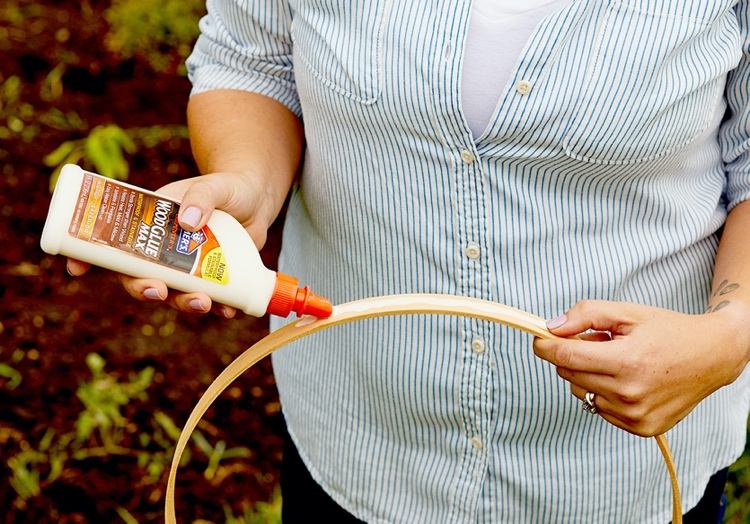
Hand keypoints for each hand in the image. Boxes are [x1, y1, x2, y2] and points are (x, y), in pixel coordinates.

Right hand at [66, 171, 277, 316]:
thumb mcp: (216, 185)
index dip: (91, 256)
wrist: (259, 199)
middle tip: (157, 291)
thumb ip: (202, 197)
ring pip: (174, 292)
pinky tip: (227, 310)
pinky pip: (209, 298)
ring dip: (183, 303)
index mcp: (153, 222)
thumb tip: (187, 222)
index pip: (114, 241)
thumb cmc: (230, 187)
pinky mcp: (213, 277)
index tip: (76, 268)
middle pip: (140, 276)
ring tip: (202, 303)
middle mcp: (164, 248)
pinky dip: (218, 307)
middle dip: (142, 289)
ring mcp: (188, 265)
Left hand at [533, 300, 749, 436]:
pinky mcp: (641, 428)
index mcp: (627, 361)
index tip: (539, 337)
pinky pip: (599, 408)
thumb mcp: (627, 312)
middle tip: (595, 341)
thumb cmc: (666, 330)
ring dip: (587, 374)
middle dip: (571, 355)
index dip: (545, 346)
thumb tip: (551, 328)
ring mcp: (635, 415)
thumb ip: (585, 315)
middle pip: (569, 374)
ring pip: (581, 392)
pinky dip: (603, 392)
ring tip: (615, 360)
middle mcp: (630, 393)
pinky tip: (626, 379)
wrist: (712, 357)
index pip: (566, 358)